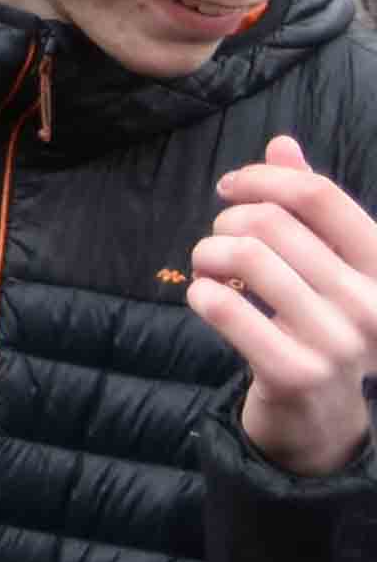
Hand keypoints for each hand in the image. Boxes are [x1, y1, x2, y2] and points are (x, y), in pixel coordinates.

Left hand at [195, 133, 376, 475]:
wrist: (323, 417)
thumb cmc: (321, 323)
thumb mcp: (330, 265)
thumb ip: (310, 208)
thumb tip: (282, 144)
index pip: (318, 194)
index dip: (261, 178)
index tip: (229, 187)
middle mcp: (371, 305)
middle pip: (271, 222)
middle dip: (227, 221)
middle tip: (219, 243)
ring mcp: (337, 342)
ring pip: (244, 257)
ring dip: (207, 253)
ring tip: (209, 268)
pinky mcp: (296, 373)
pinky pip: (224, 308)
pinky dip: (201, 293)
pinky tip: (206, 298)